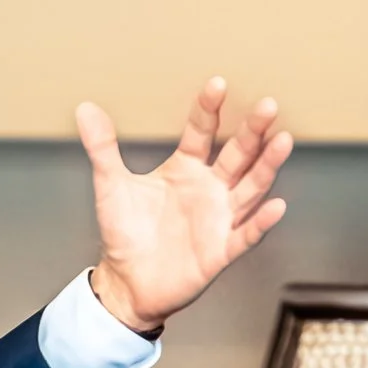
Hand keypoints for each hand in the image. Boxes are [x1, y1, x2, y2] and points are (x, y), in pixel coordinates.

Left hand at [78, 79, 291, 333]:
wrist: (125, 283)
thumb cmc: (124, 234)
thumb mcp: (111, 187)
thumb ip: (103, 148)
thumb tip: (85, 109)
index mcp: (185, 169)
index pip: (201, 132)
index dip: (209, 109)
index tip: (217, 84)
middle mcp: (209, 188)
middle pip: (237, 154)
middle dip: (252, 131)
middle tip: (267, 106)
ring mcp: (218, 218)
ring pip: (250, 187)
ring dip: (266, 166)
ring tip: (282, 141)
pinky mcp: (220, 251)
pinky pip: (244, 235)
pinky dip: (260, 223)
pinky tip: (276, 206)